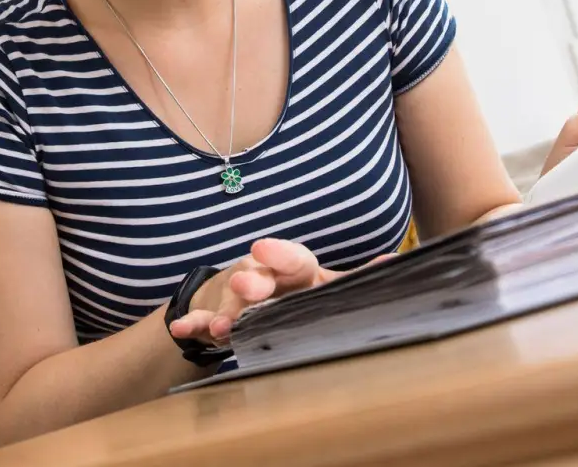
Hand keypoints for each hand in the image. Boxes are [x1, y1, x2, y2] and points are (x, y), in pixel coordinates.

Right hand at [167, 238, 391, 346]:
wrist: (257, 295)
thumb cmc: (301, 291)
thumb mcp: (329, 285)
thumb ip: (356, 279)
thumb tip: (397, 265)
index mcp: (296, 269)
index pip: (291, 257)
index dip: (279, 253)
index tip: (264, 249)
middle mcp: (265, 278)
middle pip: (258, 276)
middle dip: (252, 280)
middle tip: (246, 285)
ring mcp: (238, 296)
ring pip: (230, 300)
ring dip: (224, 310)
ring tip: (221, 327)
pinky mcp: (217, 313)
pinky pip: (202, 316)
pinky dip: (192, 323)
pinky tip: (180, 329)